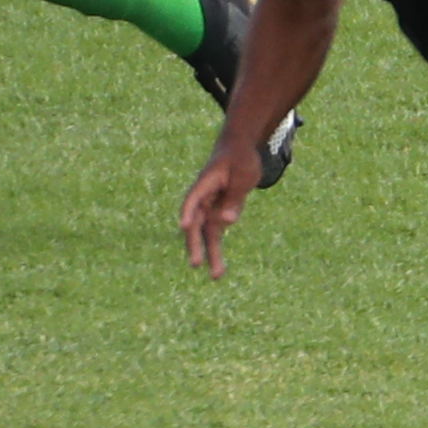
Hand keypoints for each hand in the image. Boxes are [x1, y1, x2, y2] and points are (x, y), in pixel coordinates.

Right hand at [180, 139, 267, 274]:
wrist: (239, 151)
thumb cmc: (241, 160)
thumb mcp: (243, 175)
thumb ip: (235, 198)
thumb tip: (228, 222)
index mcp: (205, 183)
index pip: (193, 199)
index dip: (188, 211)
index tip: (184, 225)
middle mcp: (203, 199)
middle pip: (196, 223)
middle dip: (196, 243)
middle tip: (196, 263)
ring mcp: (209, 208)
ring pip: (206, 234)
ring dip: (210, 254)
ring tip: (216, 276)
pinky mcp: (218, 214)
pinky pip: (215, 235)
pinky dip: (216, 250)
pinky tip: (219, 269)